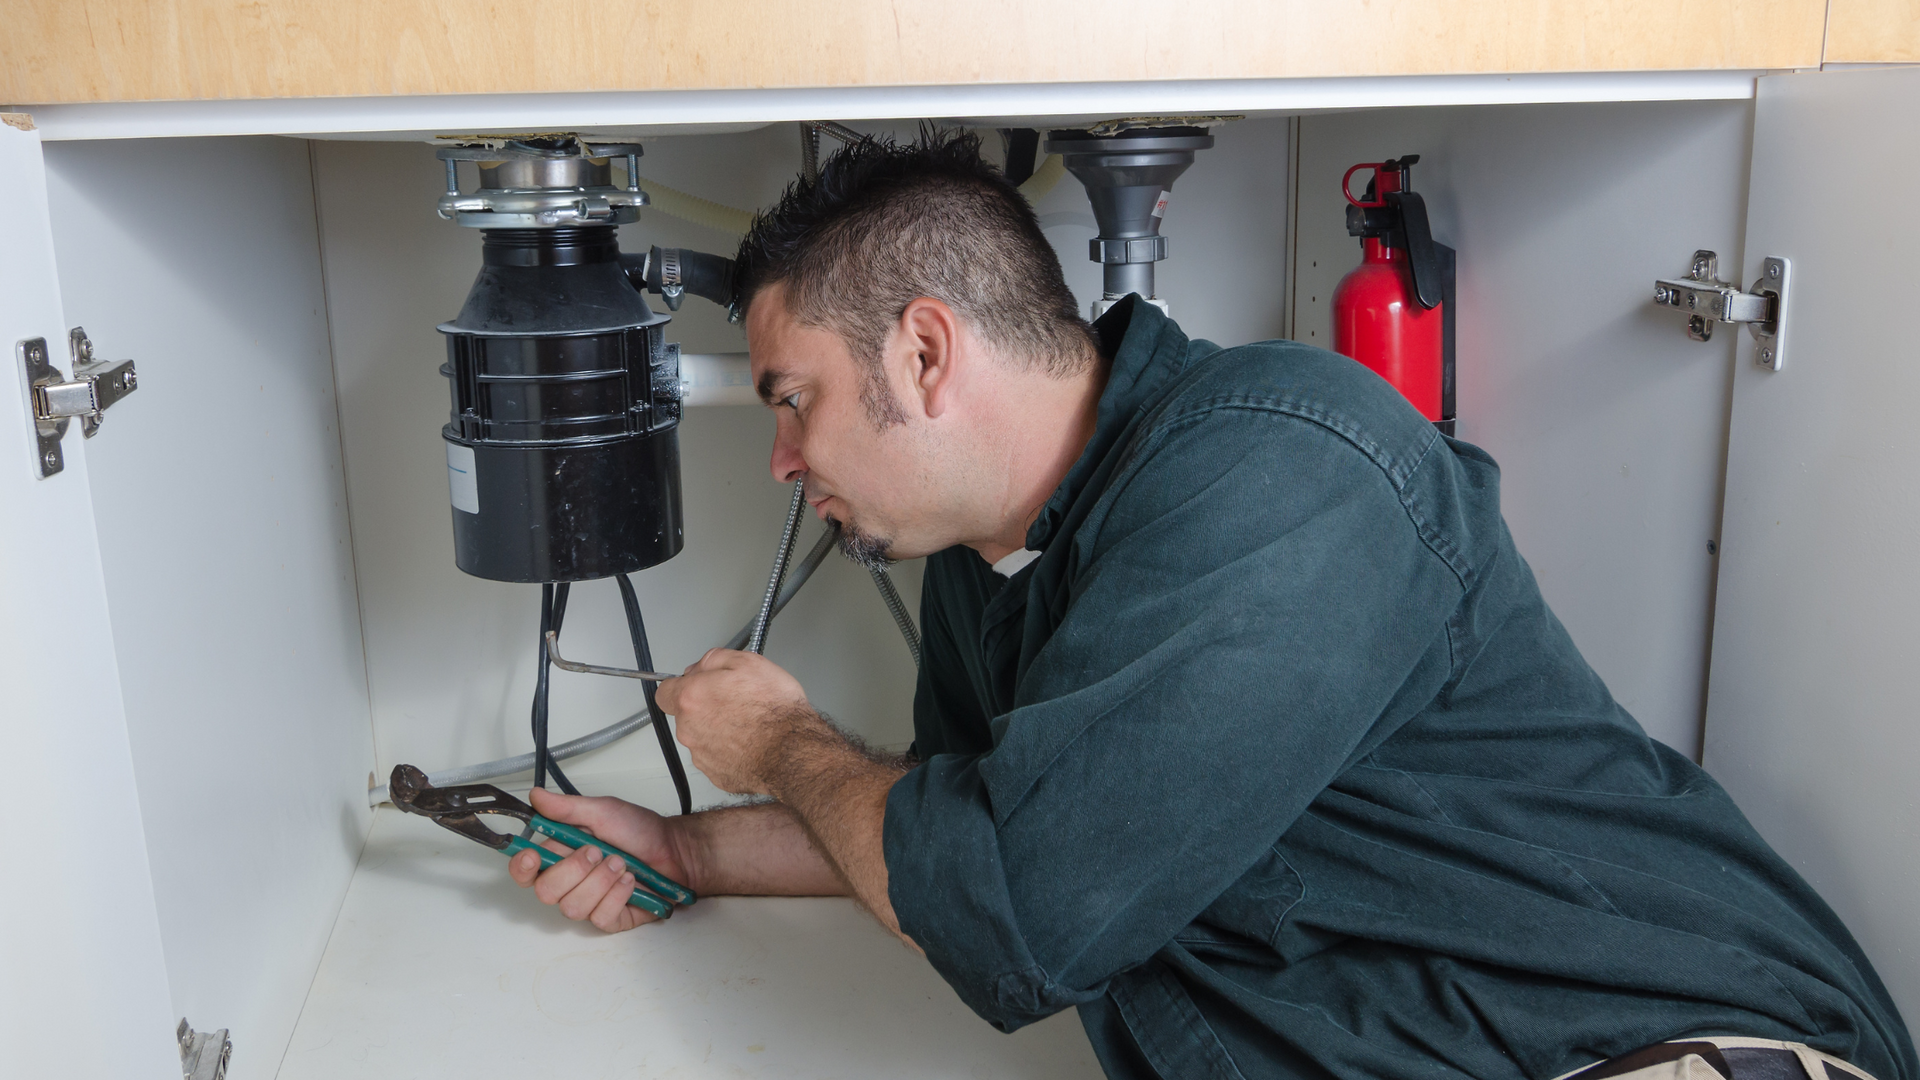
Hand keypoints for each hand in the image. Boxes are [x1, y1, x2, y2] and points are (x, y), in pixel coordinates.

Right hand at [507, 787, 691, 932]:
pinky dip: (618, 894)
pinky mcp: (609, 918)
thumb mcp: (604, 810)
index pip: (525, 870)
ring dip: (601, 881)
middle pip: (545, 892)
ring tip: (621, 863)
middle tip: (598, 851)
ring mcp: (589, 902)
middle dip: (573, 870)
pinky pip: (600, 916)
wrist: (675, 850)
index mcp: (561, 854)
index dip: (522, 868)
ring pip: (572, 907)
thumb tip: (536, 796)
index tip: (533, 856)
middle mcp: (570, 882)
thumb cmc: (640, 830)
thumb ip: (568, 808)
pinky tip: (630, 880)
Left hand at [654, 648, 814, 795]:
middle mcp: (689, 729)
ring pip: (702, 738)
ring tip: (749, 724)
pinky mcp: (717, 775)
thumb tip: (702, 666)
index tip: (697, 685)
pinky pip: (718, 759)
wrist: (793, 751)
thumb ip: (714, 659)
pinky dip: (730, 751)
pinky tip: (752, 743)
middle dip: (705, 708)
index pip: (664, 691)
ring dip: (718, 730)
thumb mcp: (748, 662)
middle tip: (735, 701)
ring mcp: (702, 756)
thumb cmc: (774, 710)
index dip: (682, 686)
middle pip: (686, 715)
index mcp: (690, 699)